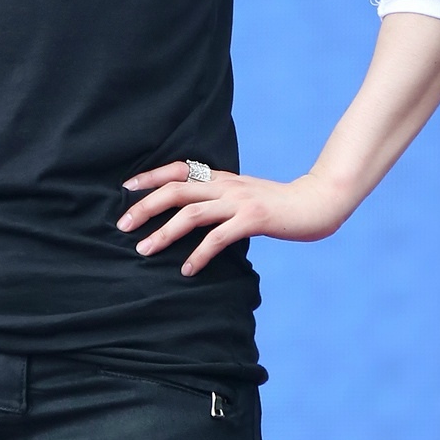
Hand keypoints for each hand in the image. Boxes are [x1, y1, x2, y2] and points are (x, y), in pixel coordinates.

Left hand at [117, 163, 351, 275]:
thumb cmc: (278, 205)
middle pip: (175, 190)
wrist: (317, 203)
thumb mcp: (243, 197)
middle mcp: (226, 185)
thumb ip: (220, 200)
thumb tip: (191, 215)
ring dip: (164, 232)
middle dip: (145, 206)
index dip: (150, 176)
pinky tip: (187, 269)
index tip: (126, 187)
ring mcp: (239, 201)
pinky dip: (199, 254)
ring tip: (144, 250)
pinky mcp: (254, 219)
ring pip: (191, 213)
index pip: (178, 170)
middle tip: (122, 225)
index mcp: (221, 178)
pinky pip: (218, 238)